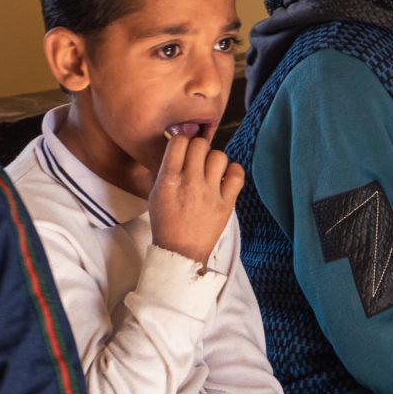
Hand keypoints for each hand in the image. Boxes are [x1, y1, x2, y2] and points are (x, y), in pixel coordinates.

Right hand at [148, 135, 243, 267]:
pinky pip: (237, 175)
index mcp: (169, 180)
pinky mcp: (226, 204)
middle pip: (200, 144)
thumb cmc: (166, 222)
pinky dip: (233, 171)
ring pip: (219, 156)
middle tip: (197, 159)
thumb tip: (178, 147)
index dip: (182, 141)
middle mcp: (190, 183)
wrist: (180, 252)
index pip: (178, 142)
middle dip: (198, 148)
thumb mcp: (155, 193)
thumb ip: (166, 170)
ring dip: (214, 159)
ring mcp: (210, 194)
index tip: (183, 148)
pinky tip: (225, 176)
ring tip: (210, 170)